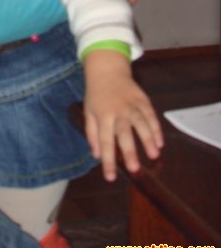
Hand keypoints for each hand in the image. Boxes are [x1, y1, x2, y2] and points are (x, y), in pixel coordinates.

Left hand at [83, 49, 163, 180]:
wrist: (107, 70)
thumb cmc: (96, 94)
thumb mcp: (88, 111)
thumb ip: (91, 133)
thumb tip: (96, 155)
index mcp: (102, 115)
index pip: (104, 141)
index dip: (107, 160)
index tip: (109, 178)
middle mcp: (118, 111)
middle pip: (124, 133)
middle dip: (129, 151)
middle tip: (134, 169)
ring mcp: (131, 105)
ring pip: (141, 123)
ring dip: (148, 140)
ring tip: (154, 156)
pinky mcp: (142, 99)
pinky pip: (151, 115)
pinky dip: (156, 128)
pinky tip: (160, 142)